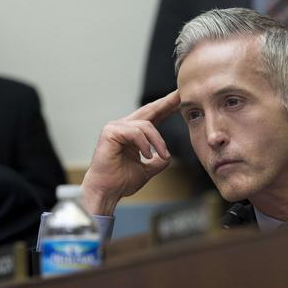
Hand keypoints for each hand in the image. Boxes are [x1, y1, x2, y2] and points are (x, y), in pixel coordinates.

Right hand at [81, 91, 180, 215]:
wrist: (106, 191)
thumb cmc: (121, 182)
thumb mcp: (147, 170)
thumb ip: (158, 162)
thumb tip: (167, 157)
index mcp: (132, 134)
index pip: (152, 117)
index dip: (166, 108)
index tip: (180, 101)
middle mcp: (123, 127)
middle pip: (148, 111)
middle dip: (166, 103)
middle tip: (180, 96)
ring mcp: (115, 128)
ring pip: (145, 125)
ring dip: (158, 141)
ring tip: (163, 155)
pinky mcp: (110, 132)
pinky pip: (135, 132)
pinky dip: (144, 144)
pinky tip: (147, 156)